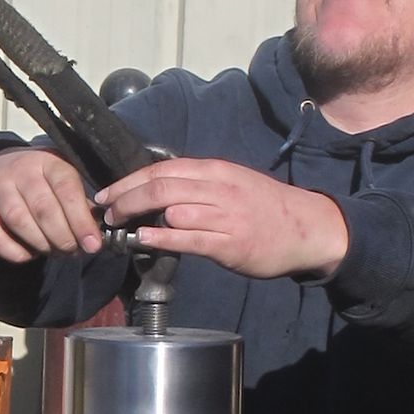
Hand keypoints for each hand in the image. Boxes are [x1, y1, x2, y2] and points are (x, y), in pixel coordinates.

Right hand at [0, 148, 104, 262]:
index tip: (92, 244)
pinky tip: (29, 255)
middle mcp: (21, 171)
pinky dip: (14, 252)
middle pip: (44, 208)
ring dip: (41, 244)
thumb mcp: (61, 179)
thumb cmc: (38, 180)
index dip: (81, 220)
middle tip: (73, 252)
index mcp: (48, 162)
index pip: (66, 189)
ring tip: (54, 252)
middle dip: (63, 237)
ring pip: (19, 221)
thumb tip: (94, 235)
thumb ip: (79, 202)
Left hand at [95, 158, 348, 281]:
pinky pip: (188, 238)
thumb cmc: (265, 207)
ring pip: (171, 209)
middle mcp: (217, 188)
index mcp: (215, 171)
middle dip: (125, 198)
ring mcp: (224, 216)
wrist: (307, 227)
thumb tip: (159, 189)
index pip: (161, 169)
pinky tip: (143, 240)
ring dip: (138, 218)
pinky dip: (161, 238)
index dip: (128, 181)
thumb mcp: (232, 183)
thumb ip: (198, 184)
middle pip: (159, 187)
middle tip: (106, 211)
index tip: (107, 194)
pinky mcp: (230, 244)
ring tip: (119, 228)